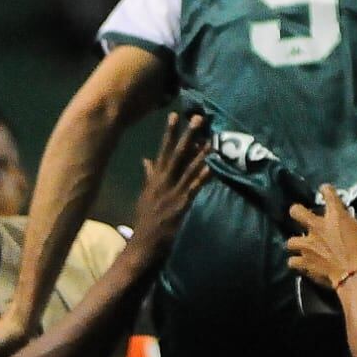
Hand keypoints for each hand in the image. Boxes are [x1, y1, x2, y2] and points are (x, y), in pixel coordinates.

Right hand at [127, 113, 211, 261]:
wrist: (144, 241)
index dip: (169, 133)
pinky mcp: (182, 204)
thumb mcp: (145, 193)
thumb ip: (149, 175)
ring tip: (210, 139)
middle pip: (177, 154)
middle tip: (197, 118)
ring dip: (200, 153)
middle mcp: (164, 181)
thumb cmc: (146, 218)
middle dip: (187, 135)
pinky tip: (212, 167)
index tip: (175, 115)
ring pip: (188, 168)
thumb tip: (146, 159)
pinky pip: (194, 187)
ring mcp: (174, 192)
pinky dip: (203, 177)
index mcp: (156, 178)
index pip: (163, 150)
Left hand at [287, 185, 356, 289]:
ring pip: (291, 241)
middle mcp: (318, 227)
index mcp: (336, 216)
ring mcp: (308, 246)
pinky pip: (293, 262)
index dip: (326, 190)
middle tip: (303, 217)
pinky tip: (303, 264)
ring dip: (298, 243)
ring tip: (304, 247)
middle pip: (296, 211)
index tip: (326, 191)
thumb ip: (356, 228)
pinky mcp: (305, 263)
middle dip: (298, 212)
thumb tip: (352, 230)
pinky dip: (298, 263)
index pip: (328, 193)